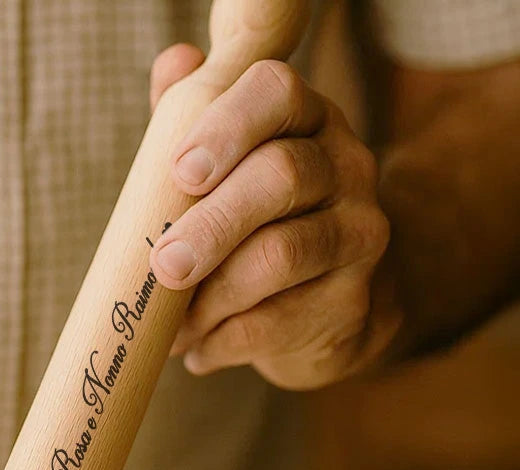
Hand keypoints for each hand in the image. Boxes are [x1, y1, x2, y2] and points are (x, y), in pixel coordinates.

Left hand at [148, 46, 395, 388]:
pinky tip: (195, 353)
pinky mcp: (354, 301)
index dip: (226, 127)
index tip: (181, 173)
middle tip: (163, 266)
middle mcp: (345, 167)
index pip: (276, 93)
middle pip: (280, 178)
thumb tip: (174, 63)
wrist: (333, 306)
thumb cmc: (259, 225)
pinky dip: (222, 341)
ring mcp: (359, 234)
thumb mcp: (229, 168)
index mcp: (305, 121)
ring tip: (169, 326)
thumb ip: (194, 116)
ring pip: (280, 256)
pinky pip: (277, 321)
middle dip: (210, 224)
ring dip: (211, 297)